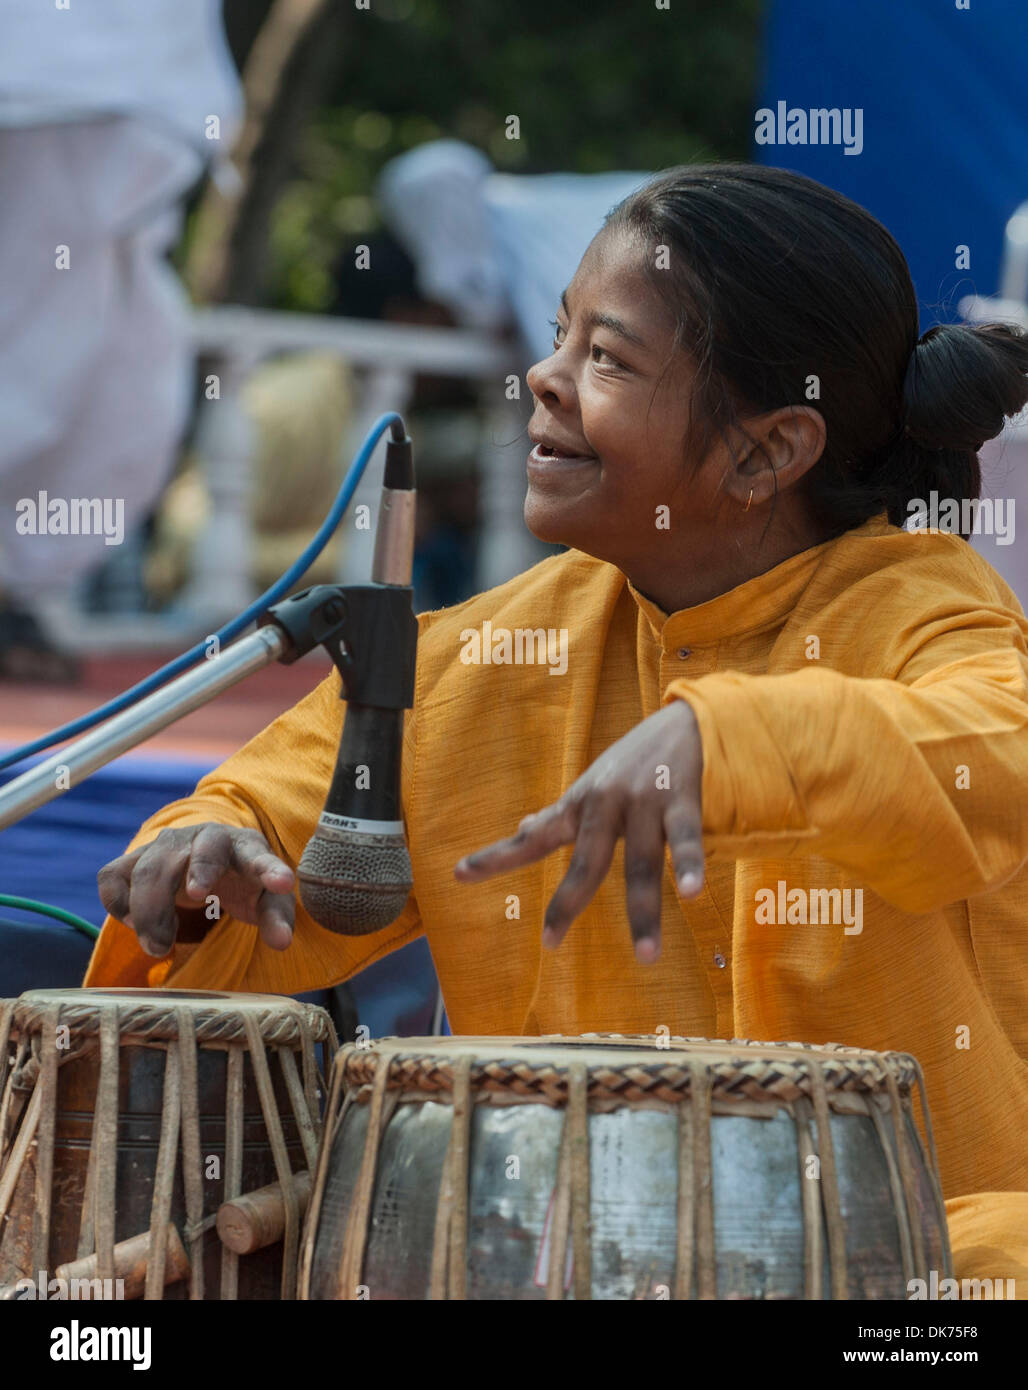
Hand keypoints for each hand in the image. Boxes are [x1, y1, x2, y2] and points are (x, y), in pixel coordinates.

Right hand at [97, 824, 295, 957]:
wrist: (206, 862)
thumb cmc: (242, 883)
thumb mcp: (265, 899)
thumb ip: (276, 918)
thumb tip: (282, 943)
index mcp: (244, 846)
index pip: (256, 853)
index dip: (267, 869)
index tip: (280, 885)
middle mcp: (203, 838)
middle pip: (191, 854)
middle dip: (191, 879)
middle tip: (187, 914)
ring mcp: (165, 846)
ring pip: (148, 869)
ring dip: (149, 912)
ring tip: (160, 947)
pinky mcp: (135, 859)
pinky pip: (113, 876)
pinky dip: (118, 902)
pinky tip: (133, 923)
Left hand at [454, 700, 703, 962]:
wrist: (684, 722)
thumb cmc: (632, 762)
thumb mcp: (590, 786)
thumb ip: (559, 815)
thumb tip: (522, 827)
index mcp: (579, 806)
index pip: (532, 838)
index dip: (496, 858)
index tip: (458, 875)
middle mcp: (605, 806)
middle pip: (585, 863)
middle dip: (567, 904)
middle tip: (550, 942)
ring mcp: (644, 804)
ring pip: (642, 865)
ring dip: (644, 912)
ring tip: (646, 955)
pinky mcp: (682, 802)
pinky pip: (686, 840)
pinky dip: (689, 866)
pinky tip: (692, 893)